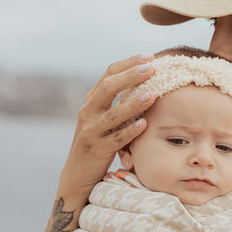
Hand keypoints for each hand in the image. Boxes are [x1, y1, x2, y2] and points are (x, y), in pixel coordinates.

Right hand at [60, 54, 156, 200]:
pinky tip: (144, 124)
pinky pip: (116, 139)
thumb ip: (116, 103)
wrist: (78, 174)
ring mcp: (91, 131)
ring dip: (134, 103)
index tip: (150, 57)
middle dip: (131, 76)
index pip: (109, 74)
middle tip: (152, 68)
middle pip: (108, 88)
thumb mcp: (103, 119)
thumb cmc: (98, 143)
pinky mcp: (97, 150)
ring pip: (113, 114)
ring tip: (152, 95)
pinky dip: (130, 131)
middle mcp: (88, 112)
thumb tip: (143, 83)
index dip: (129, 64)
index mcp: (92, 101)